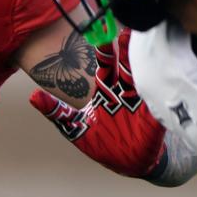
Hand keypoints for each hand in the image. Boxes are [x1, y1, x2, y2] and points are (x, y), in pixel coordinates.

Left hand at [29, 27, 166, 177]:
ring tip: (145, 53)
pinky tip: (164, 85)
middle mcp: (125, 90)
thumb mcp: (74, 128)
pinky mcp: (156, 118)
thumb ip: (56, 111)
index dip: (103, 49)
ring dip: (145, 65)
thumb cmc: (102, 141)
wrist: (129, 163)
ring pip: (144, 78)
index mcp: (106, 89)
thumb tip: (33, 96)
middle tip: (125, 33)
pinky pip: (160, 104)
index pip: (105, 63)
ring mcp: (142, 102)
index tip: (98, 33)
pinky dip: (162, 94)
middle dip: (125, 50)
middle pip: (126, 65)